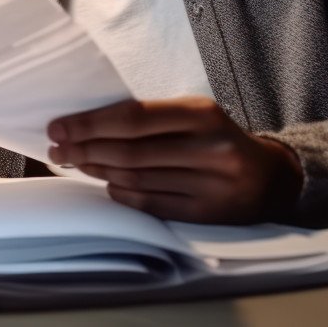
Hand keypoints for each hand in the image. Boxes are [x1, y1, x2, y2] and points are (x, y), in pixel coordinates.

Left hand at [47, 96, 301, 223]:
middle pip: (131, 151)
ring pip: (137, 179)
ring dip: (99, 171)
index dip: (91, 123)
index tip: (59, 126)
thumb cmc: (219, 139)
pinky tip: (106, 184)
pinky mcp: (207, 213)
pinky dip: (123, 194)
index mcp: (202, 114)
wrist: (270, 178)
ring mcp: (210, 184)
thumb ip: (152, 118)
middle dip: (86, 149)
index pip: (133, 117)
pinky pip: (152, 204)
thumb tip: (91, 123)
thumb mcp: (196, 115)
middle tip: (58, 148)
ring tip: (75, 163)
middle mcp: (209, 148)